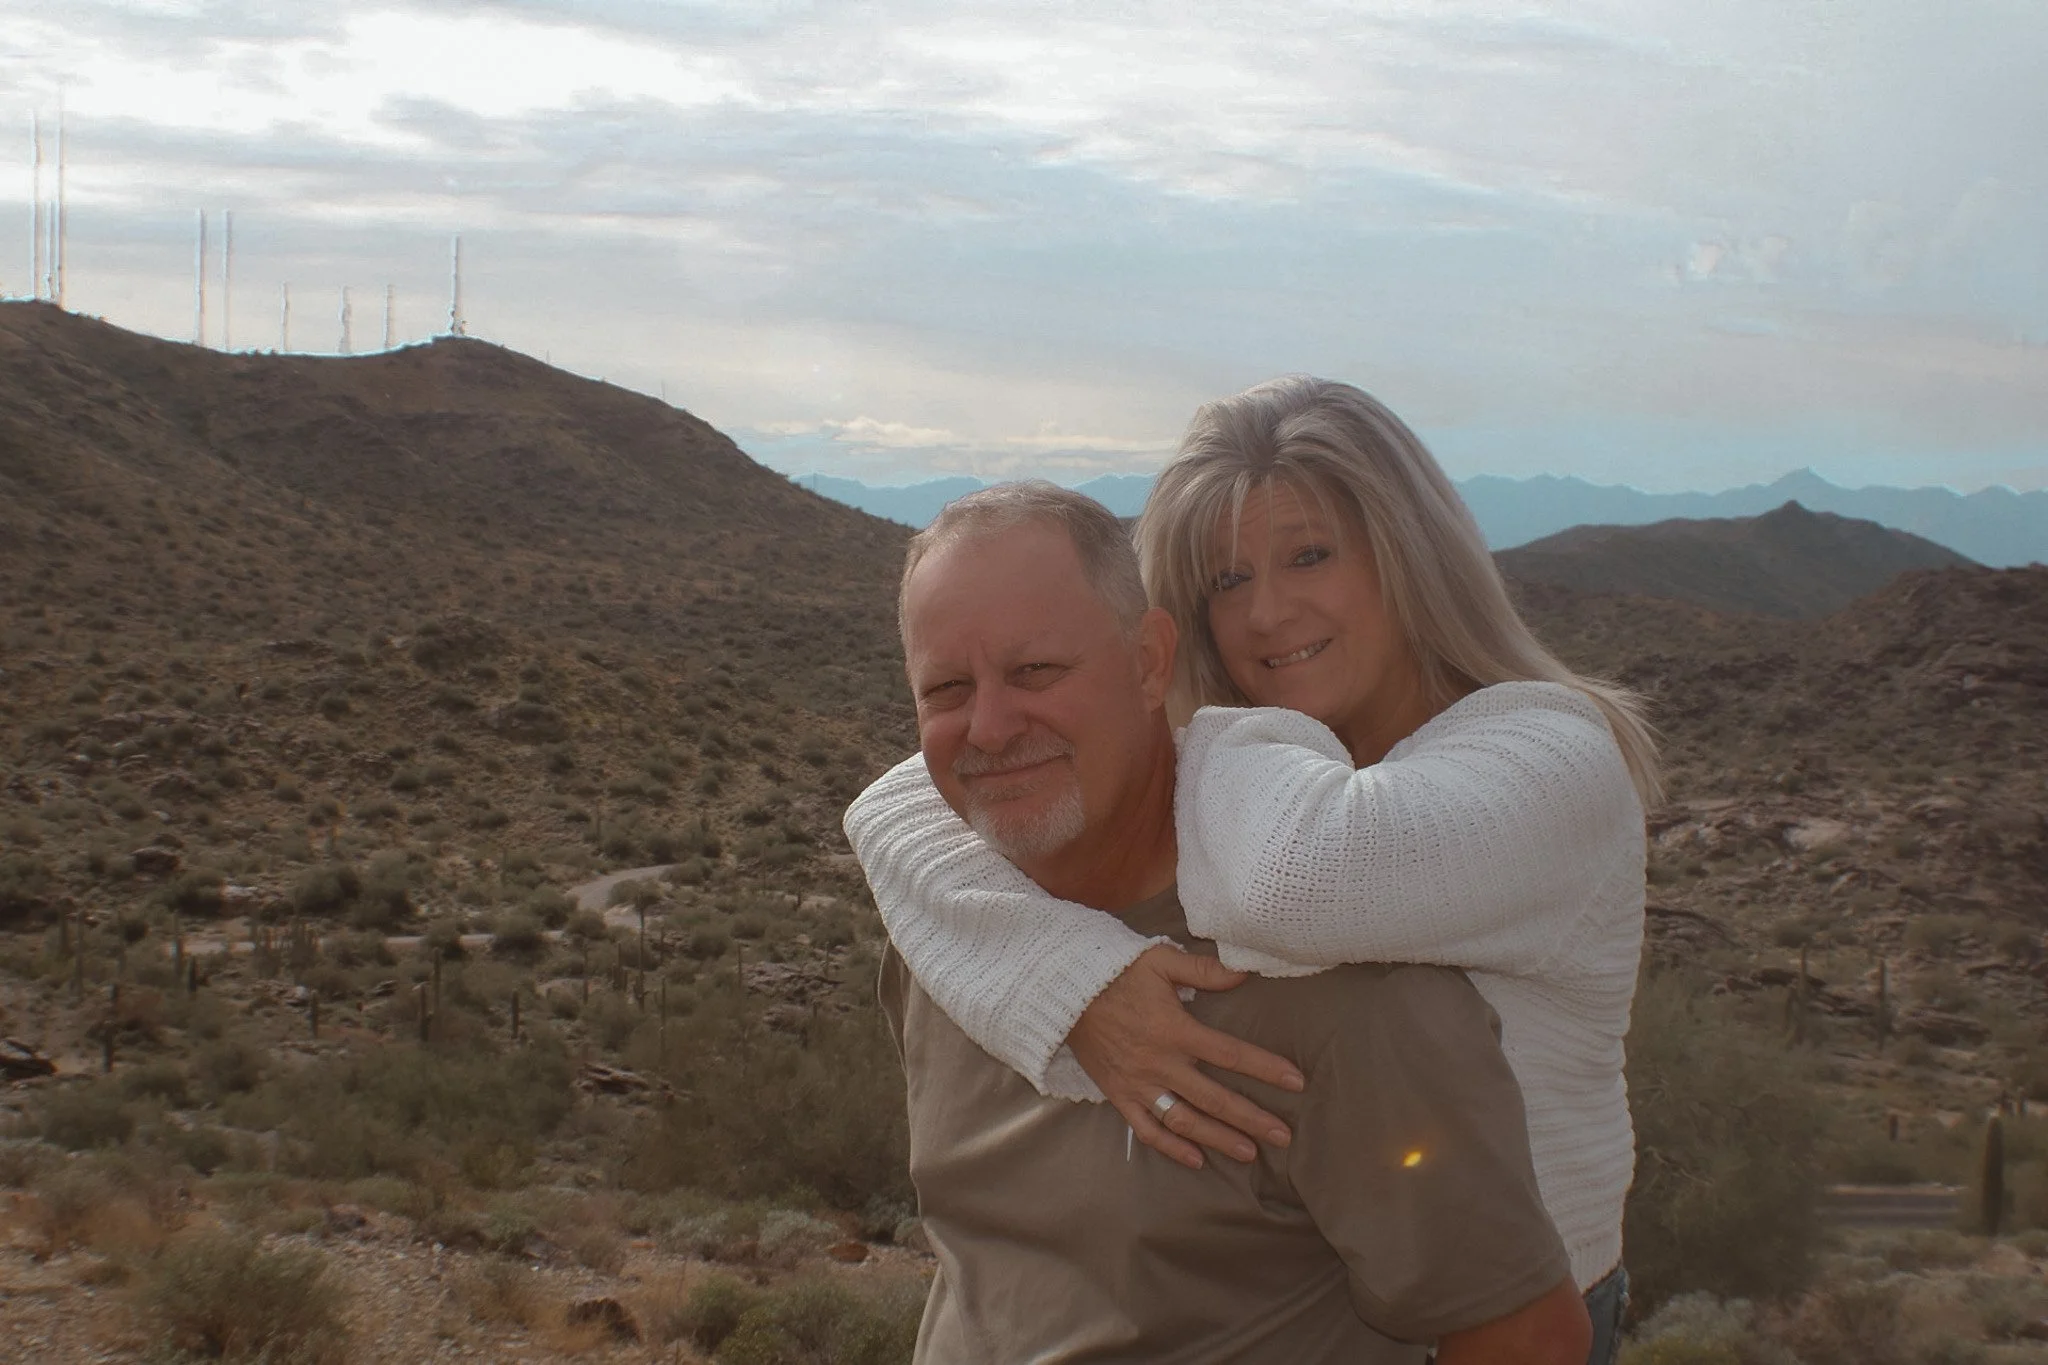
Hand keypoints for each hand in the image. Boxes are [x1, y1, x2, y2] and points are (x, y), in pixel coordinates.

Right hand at [1069, 944, 1305, 1170]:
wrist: (1065, 992)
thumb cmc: (1117, 972)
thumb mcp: (1161, 961)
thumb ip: (1204, 969)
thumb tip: (1245, 972)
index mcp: (1175, 1030)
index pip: (1231, 1054)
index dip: (1266, 1068)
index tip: (1296, 1082)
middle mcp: (1160, 1063)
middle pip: (1214, 1098)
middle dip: (1252, 1118)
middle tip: (1283, 1136)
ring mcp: (1139, 1084)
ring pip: (1185, 1120)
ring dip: (1218, 1138)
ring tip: (1248, 1153)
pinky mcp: (1119, 1095)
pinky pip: (1147, 1129)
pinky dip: (1171, 1146)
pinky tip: (1195, 1160)